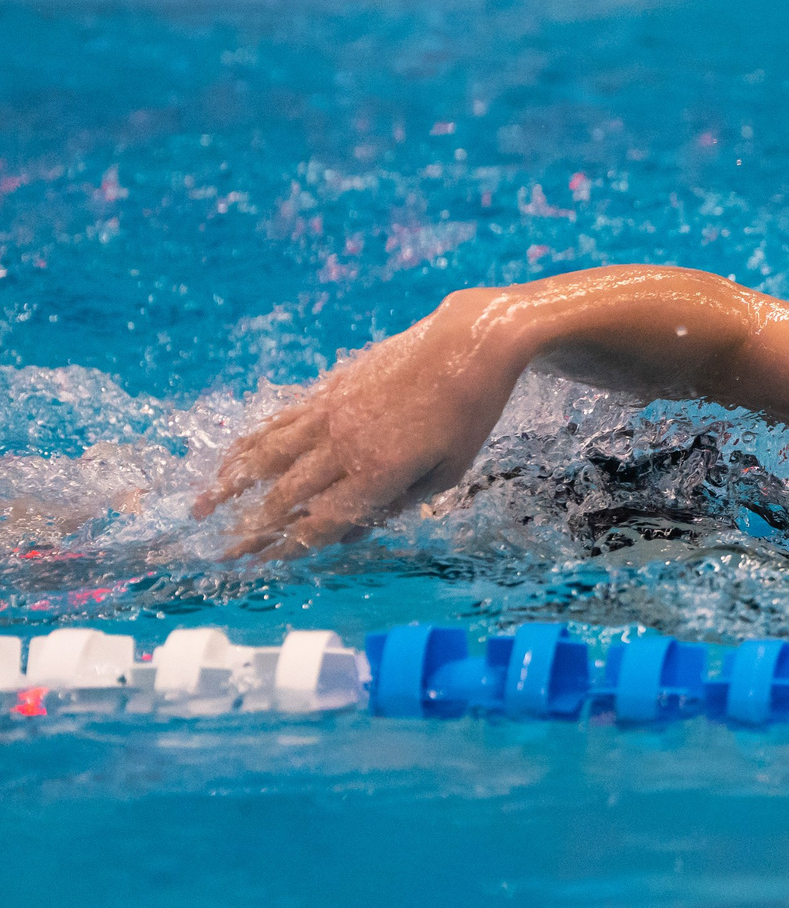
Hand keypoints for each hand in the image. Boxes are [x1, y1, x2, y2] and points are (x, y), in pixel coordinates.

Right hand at [193, 292, 523, 558]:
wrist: (468, 343)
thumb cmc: (468, 413)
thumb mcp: (448, 472)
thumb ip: (397, 504)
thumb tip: (350, 533)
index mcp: (378, 473)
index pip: (322, 521)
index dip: (290, 546)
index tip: (264, 564)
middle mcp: (344, 446)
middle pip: (286, 496)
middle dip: (252, 530)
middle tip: (224, 553)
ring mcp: (329, 414)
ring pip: (267, 456)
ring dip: (229, 486)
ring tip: (201, 510)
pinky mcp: (326, 391)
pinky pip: (277, 423)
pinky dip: (248, 445)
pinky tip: (230, 461)